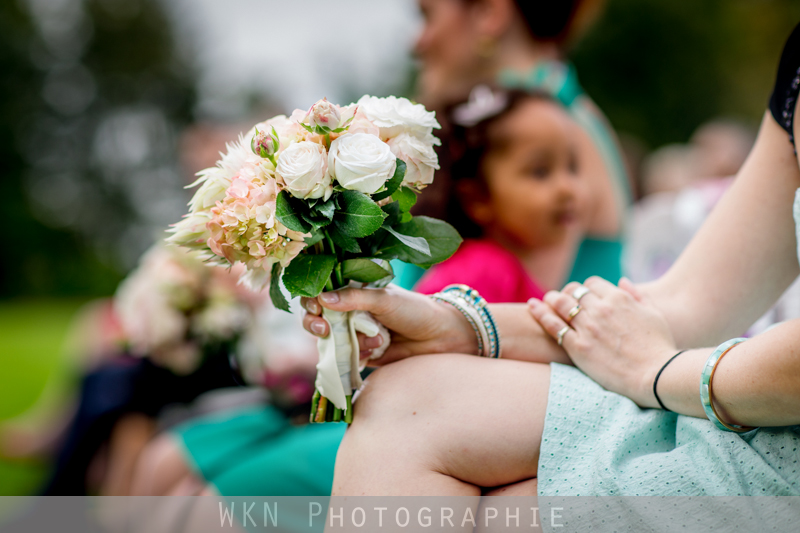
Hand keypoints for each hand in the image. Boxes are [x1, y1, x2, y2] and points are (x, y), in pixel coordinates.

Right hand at [301, 285, 477, 364]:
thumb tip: (322, 299)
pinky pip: (344, 359)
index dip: (311, 299)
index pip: (319, 292)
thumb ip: (354, 298)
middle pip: (316, 317)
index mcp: (353, 290)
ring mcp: (353, 334)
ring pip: (329, 340)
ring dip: (347, 341)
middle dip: (316, 323)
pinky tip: (377, 350)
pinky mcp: (361, 355)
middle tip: (325, 328)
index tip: (316, 306)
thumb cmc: (415, 310)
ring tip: (376, 339)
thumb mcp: (384, 298)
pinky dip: (355, 355)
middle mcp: (349, 311)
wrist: (441, 338)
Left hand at [528, 277, 677, 406]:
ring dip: (551, 299)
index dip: (585, 288)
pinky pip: (553, 325)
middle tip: (560, 298)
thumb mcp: (654, 314)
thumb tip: (622, 281)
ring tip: (544, 301)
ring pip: (560, 303)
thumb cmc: (659, 347)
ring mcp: (588, 327)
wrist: (656, 376)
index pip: (592, 283)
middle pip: (573, 291)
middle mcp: (601, 308)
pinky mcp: (577, 346)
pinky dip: (541, 313)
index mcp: (619, 298)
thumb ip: (637, 295)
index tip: (582, 296)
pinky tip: (533, 307)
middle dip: (566, 292)